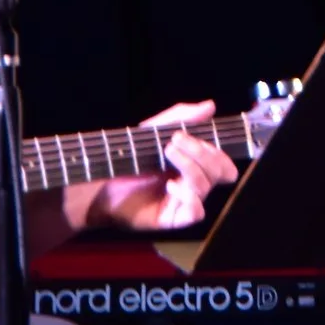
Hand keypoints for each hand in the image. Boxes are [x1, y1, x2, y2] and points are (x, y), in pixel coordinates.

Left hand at [84, 100, 238, 231]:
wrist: (101, 182)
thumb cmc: (129, 158)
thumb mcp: (155, 132)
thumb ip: (182, 117)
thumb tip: (210, 105)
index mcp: (196, 167)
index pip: (222, 161)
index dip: (212, 149)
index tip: (183, 134)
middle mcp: (194, 185)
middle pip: (221, 172)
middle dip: (201, 153)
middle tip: (174, 141)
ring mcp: (185, 202)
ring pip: (206, 186)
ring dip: (190, 166)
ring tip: (167, 152)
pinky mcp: (173, 219)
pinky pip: (196, 213)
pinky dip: (188, 197)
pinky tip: (170, 185)